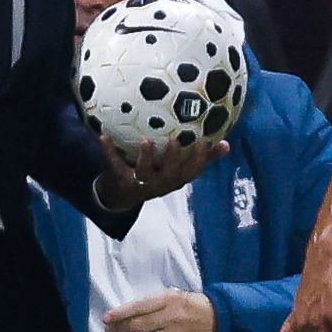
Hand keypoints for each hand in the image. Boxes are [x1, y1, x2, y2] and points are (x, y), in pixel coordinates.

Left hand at [97, 135, 226, 211]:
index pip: (192, 172)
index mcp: (175, 179)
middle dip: (173, 159)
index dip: (200, 159)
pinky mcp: (120, 180)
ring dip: (146, 158)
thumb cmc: (156, 175)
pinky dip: (109, 151)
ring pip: (145, 173)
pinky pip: (115, 165)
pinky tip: (104, 135)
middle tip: (175, 141)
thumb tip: (227, 143)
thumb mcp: (179, 170)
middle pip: (169, 175)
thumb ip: (203, 157)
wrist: (121, 196)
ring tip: (146, 141)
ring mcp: (140, 184)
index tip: (205, 140)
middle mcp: (160, 184)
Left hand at [105, 291, 216, 331]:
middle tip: (109, 331)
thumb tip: (130, 311)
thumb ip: (155, 302)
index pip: (138, 307)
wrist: (218, 322)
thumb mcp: (175, 295)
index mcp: (167, 300)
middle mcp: (169, 317)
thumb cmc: (192, 306)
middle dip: (119, 329)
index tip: (107, 318)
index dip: (120, 313)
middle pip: (137, 325)